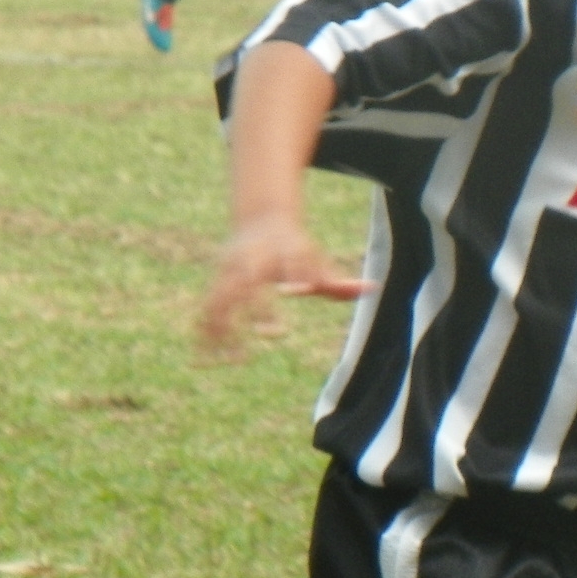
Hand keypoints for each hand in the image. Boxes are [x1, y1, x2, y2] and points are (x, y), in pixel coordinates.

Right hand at [200, 214, 372, 356]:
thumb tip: (372, 288)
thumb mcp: (316, 259)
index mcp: (280, 252)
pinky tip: (205, 354)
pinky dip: (205, 329)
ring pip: (221, 295)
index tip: (295, 291)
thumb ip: (338, 280)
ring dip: (222, 324)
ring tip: (229, 357)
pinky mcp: (217, 280)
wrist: (261, 220)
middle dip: (257, 306)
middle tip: (271, 333)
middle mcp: (253, 260)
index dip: (294, 275)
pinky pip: (207, 307)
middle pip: (250, 281)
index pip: (288, 262)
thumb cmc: (294, 247)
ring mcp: (231, 269)